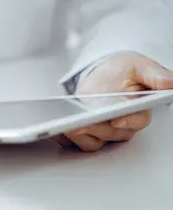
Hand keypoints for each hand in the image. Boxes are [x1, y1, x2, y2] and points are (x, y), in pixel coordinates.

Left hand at [52, 54, 172, 151]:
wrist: (104, 74)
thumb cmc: (124, 72)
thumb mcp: (139, 67)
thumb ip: (156, 75)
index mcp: (139, 111)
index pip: (137, 121)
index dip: (128, 121)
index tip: (117, 118)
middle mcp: (122, 126)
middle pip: (111, 134)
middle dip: (97, 128)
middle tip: (82, 122)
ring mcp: (102, 131)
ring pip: (93, 142)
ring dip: (79, 135)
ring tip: (66, 125)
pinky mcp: (84, 132)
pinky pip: (73, 142)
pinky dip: (63, 137)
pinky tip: (54, 129)